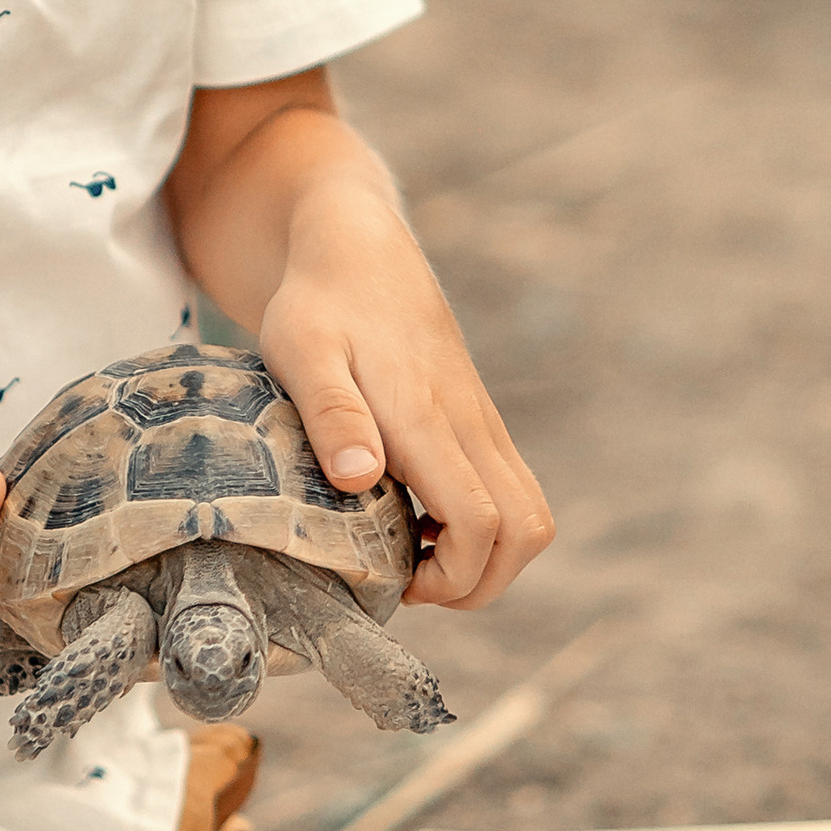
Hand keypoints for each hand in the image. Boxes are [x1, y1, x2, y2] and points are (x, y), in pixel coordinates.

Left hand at [259, 189, 552, 609]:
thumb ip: (331, 413)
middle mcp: (469, 424)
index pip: (482, 523)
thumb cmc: (318, 303)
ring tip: (415, 554)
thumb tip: (357, 480)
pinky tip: (418, 515)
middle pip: (526, 532)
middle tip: (411, 582)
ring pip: (529, 513)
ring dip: (487, 556)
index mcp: (427, 418)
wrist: (358, 248)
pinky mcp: (478, 418)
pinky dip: (483, 525)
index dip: (454, 576)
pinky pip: (510, 489)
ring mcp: (481, 421)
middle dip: (481, 582)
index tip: (398, 581)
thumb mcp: (301, 352)